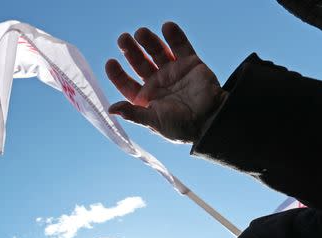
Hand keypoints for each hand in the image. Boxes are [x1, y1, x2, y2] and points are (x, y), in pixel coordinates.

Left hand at [106, 22, 225, 143]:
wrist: (211, 120)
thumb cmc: (180, 127)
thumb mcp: (154, 121)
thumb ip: (133, 113)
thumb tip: (110, 109)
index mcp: (146, 98)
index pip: (127, 83)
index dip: (117, 74)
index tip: (110, 62)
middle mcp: (157, 83)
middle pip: (140, 63)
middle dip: (131, 51)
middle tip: (122, 38)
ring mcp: (173, 72)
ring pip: (158, 52)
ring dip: (149, 41)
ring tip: (141, 32)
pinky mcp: (191, 64)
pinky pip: (181, 47)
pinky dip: (175, 36)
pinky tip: (167, 27)